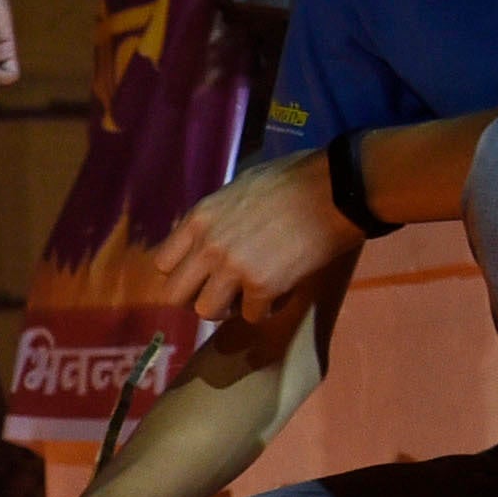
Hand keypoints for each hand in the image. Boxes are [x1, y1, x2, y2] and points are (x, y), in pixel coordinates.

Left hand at [147, 158, 358, 327]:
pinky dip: (267, 309)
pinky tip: (282, 291)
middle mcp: (208, 246)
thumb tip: (209, 234)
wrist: (334, 190)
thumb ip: (217, 217)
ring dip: (229, 308)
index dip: (182, 273)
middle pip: (175, 295)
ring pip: (207, 312)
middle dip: (197, 297)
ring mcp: (233, 269)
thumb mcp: (239, 188)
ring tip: (251, 294)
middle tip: (223, 292)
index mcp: (200, 218)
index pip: (163, 263)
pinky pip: (252, 316)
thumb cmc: (293, 180)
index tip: (201, 274)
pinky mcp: (262, 287)